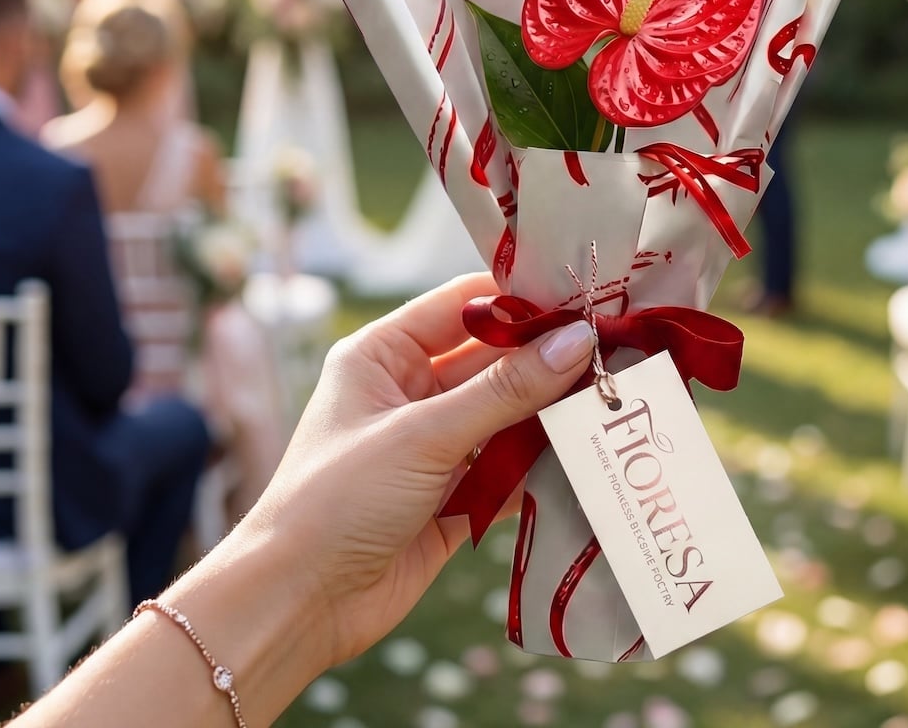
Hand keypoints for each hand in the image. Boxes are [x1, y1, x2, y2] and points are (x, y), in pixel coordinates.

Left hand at [241, 272, 594, 668]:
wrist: (294, 609)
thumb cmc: (335, 501)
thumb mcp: (422, 436)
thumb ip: (504, 391)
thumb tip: (576, 341)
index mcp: (382, 355)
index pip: (461, 305)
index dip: (520, 301)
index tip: (583, 298)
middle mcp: (409, 392)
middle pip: (492, 362)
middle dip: (546, 362)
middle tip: (612, 354)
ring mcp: (432, 446)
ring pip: (506, 416)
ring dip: (550, 416)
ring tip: (611, 403)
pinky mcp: (451, 497)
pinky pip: (507, 469)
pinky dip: (540, 467)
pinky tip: (586, 458)